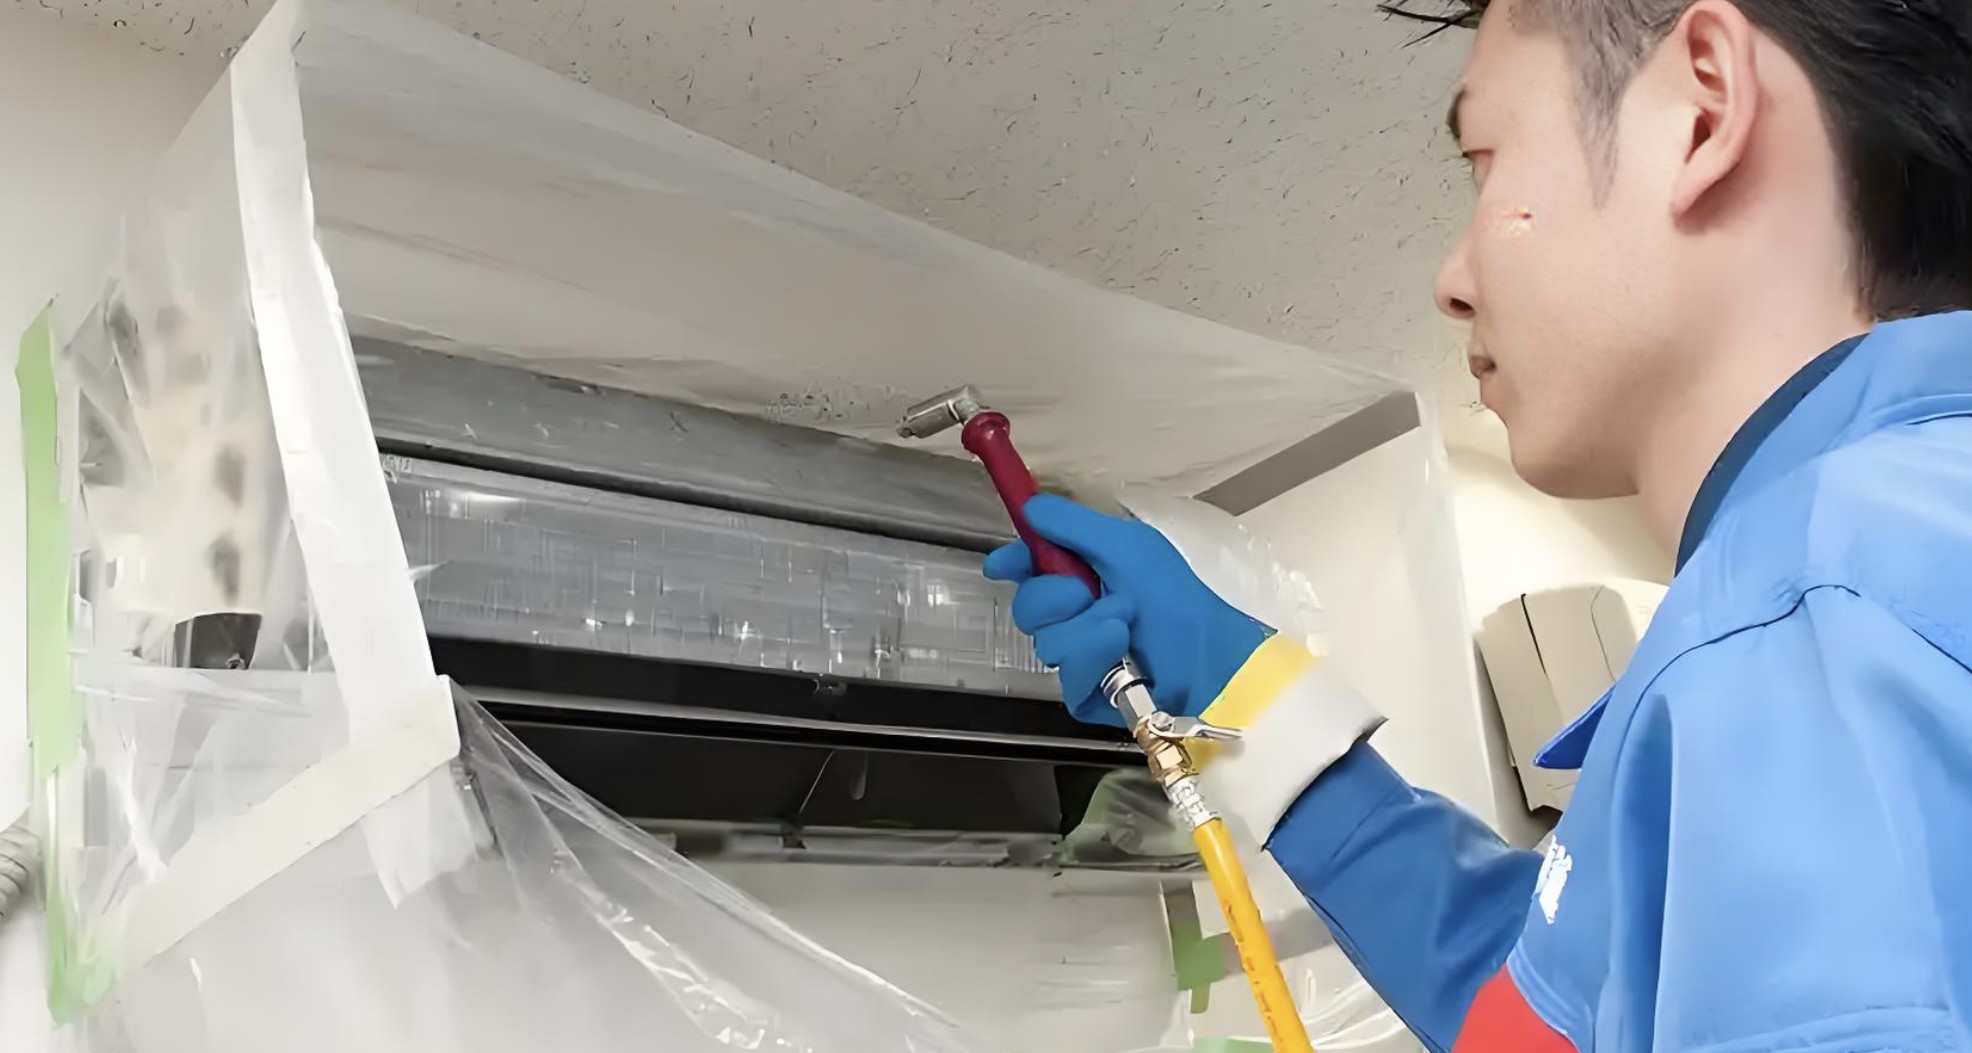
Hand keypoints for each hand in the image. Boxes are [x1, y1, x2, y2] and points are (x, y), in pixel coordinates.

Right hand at [983, 495, 1271, 725]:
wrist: (1210, 660)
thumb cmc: (1176, 600)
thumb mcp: (1128, 546)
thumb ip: (1073, 524)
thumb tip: (1031, 505)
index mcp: (1087, 573)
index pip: (1032, 565)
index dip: (1014, 562)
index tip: (1003, 564)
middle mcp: (1079, 613)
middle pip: (1028, 605)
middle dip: (1054, 595)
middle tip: (1087, 591)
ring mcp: (1081, 654)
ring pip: (1046, 641)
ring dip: (1085, 627)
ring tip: (1125, 623)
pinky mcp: (1086, 692)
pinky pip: (1066, 675)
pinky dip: (1093, 658)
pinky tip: (1120, 651)